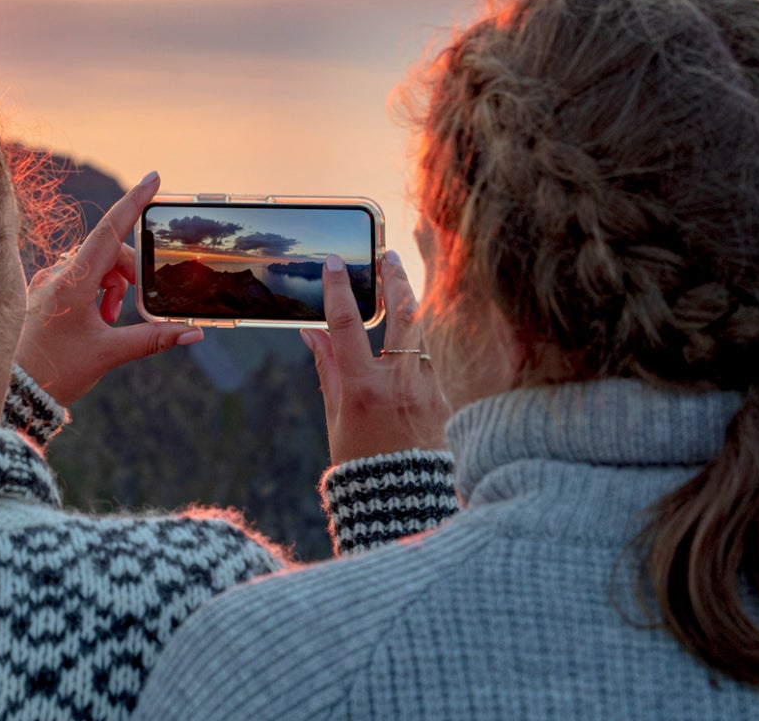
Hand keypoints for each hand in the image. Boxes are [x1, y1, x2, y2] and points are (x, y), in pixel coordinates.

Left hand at [16, 171, 204, 406]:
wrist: (13, 391)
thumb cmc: (56, 371)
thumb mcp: (108, 353)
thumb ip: (152, 338)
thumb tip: (192, 332)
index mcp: (73, 282)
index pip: (110, 231)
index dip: (134, 202)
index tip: (154, 178)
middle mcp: (58, 274)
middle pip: (109, 252)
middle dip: (130, 274)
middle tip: (131, 310)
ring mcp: (48, 281)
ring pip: (95, 265)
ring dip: (113, 285)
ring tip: (110, 320)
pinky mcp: (44, 292)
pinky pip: (78, 277)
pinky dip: (97, 291)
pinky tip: (98, 319)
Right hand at [299, 249, 451, 463]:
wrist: (406, 503)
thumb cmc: (362, 464)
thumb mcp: (336, 418)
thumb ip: (328, 369)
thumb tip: (312, 332)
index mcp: (364, 389)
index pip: (346, 325)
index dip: (338, 290)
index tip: (333, 264)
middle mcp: (400, 384)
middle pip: (403, 314)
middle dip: (395, 279)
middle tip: (387, 255)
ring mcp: (428, 389)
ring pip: (422, 334)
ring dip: (410, 309)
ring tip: (399, 288)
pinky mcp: (445, 398)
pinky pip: (429, 363)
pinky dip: (416, 349)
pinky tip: (407, 344)